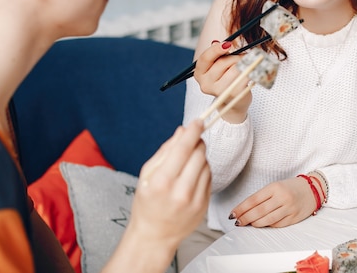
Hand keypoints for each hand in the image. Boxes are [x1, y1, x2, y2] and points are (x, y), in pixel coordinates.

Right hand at [102, 120, 209, 272]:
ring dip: (200, 157)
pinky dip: (203, 171)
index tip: (198, 121)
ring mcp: (195, 201)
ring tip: (187, 163)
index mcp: (162, 183)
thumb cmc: (147, 204)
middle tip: (191, 141)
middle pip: (198, 154)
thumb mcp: (147, 175)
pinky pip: (209, 179)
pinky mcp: (204, 206)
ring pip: (206, 165)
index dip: (193, 132)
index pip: (183, 149)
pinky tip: (191, 176)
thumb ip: (165, 151)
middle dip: (197, 143)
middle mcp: (180, 192)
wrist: (154, 236)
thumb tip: (181, 131)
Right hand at [193, 41, 250, 122]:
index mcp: (199, 73)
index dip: (216, 49)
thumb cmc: (227, 78)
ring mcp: (218, 91)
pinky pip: (244, 77)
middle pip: (223, 62)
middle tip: (244, 57)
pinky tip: (251, 73)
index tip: (228, 44)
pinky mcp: (232, 94)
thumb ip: (218, 54)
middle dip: (236, 57)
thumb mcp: (220, 64)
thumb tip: (215, 42)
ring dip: (244, 64)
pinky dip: (251, 72)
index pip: (205, 58)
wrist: (234, 101)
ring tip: (246, 66)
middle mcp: (205, 84)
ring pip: (235, 69)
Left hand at [230, 177, 316, 227]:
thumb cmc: (290, 187)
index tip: (232, 214)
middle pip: (259, 211)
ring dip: (255, 223)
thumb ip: (262, 197)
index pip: (253, 199)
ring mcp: (289, 208)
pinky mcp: (294, 218)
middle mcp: (282, 197)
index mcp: (275, 187)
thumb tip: (245, 210)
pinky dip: (267, 225)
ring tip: (247, 224)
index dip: (241, 208)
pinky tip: (261, 224)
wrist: (313, 189)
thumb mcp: (275, 186)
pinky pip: (277, 224)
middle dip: (245, 218)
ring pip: (267, 220)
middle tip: (237, 222)